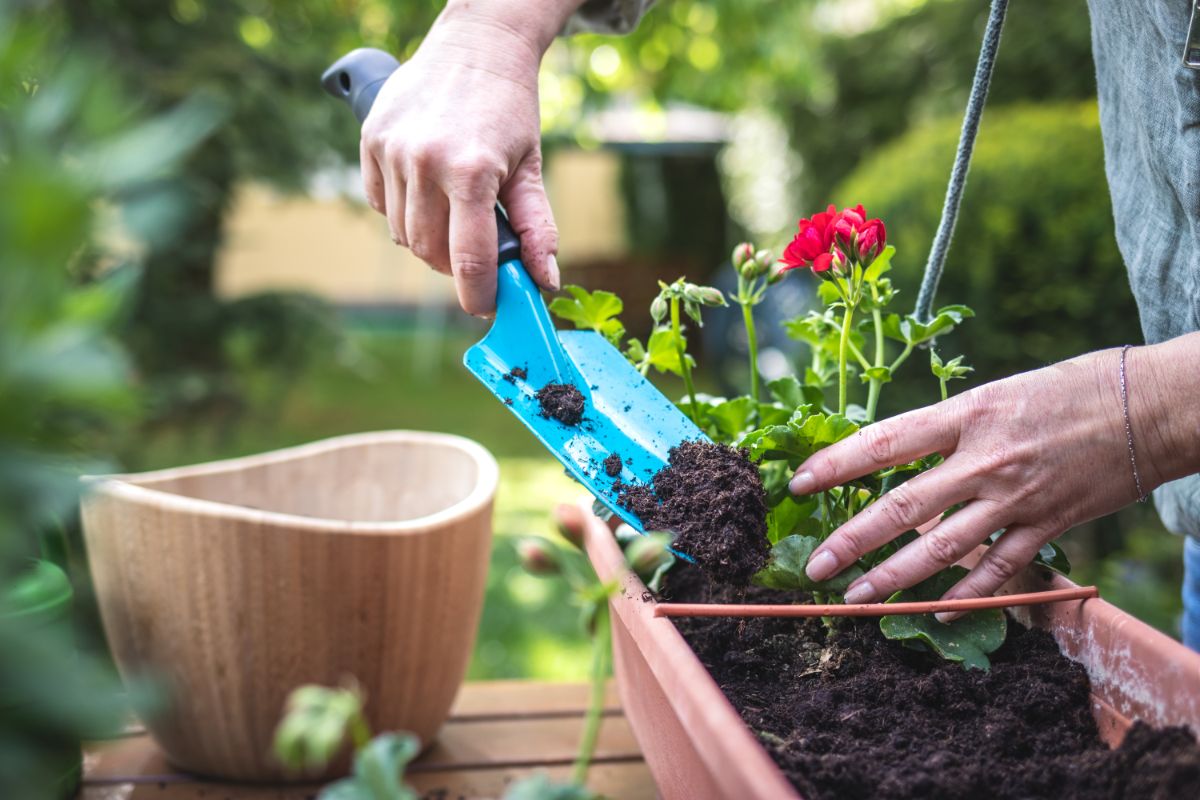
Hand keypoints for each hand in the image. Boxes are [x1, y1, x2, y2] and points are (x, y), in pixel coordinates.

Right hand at [360, 3, 564, 314]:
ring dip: (428, 239)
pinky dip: (402, 212)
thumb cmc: (510, 108)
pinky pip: (381, 204)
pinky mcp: (371, 140)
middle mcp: (426, 162)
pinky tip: (426, 191)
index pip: (469, 261)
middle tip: (474, 253)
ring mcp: (393, 150)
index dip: (478, 295)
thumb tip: (545, 282)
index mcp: (472, 172)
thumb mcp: (532, 167)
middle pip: (430, 253)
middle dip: (453, 266)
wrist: (477, 46)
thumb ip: (538, 228)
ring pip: (403, 233)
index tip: (486, 306)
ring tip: (453, 214)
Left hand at [792, 347, 1158, 617]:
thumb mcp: (998, 394)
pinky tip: (937, 612)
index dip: (836, 463)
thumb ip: (951, 430)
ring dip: (895, 578)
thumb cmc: (1072, 388)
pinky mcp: (1049, 525)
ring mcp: (1017, 497)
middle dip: (852, 540)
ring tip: (857, 598)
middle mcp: (985, 459)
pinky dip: (968, 595)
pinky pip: (1001, 570)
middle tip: (815, 567)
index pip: (885, 442)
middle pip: (902, 506)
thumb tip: (901, 458)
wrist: (1152, 405)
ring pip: (944, 548)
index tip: (798, 481)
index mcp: (968, 414)